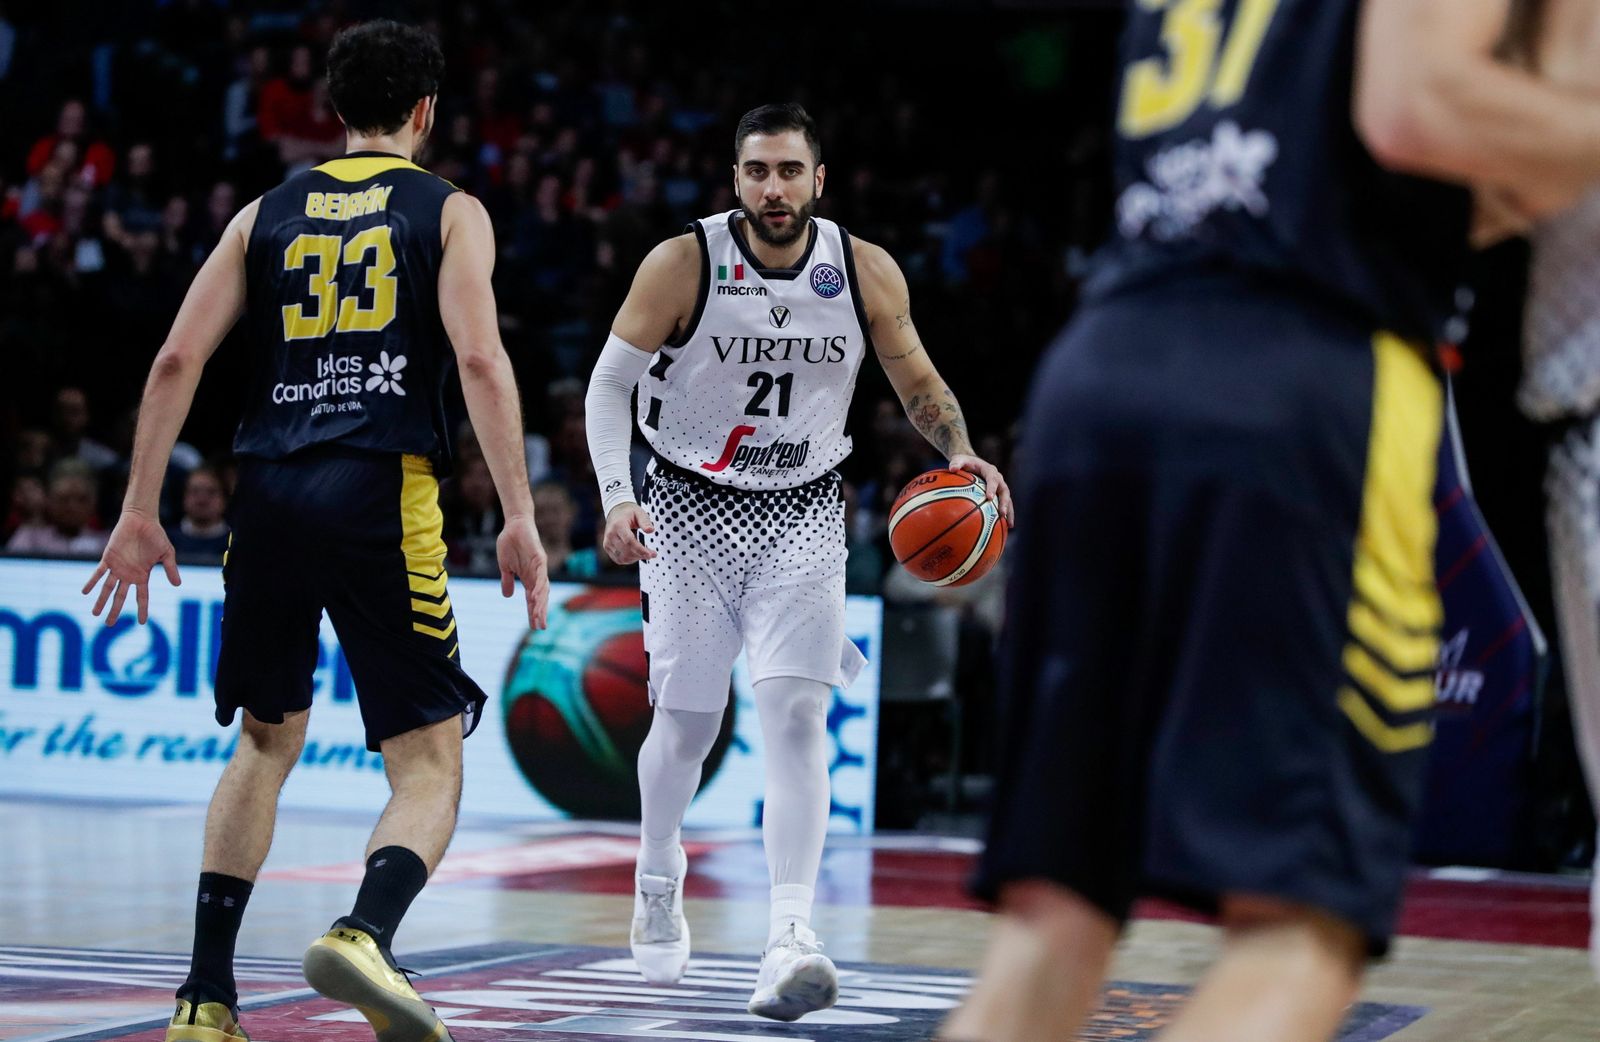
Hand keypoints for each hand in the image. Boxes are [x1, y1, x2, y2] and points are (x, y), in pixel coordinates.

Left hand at [82, 509, 181, 625]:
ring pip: (107, 588)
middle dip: (114, 610)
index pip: (142, 596)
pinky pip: (98, 572)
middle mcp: (128, 574)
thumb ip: (170, 569)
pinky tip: (85, 592)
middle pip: (120, 596)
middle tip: (109, 624)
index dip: (142, 609)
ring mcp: (117, 567)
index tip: (142, 622)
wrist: (141, 519)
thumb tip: (177, 584)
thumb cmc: (156, 535)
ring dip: (101, 601)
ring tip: (95, 613)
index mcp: (142, 575)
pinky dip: (92, 582)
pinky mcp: (108, 558)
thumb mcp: (167, 553)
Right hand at [497, 514, 549, 629]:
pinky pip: (541, 574)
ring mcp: (539, 567)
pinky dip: (539, 585)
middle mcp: (536, 575)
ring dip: (540, 603)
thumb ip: (508, 580)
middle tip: (540, 627)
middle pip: (540, 597)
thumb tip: (508, 596)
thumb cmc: (510, 544)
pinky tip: (537, 595)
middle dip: (540, 612)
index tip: (534, 626)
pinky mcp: (539, 558)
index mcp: (528, 578)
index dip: (533, 612)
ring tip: (539, 616)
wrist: (514, 525)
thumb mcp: (506, 566)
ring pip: (542, 589)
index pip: (532, 599)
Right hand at [602, 502, 656, 564]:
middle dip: (641, 555)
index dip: (641, 550)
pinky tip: (636, 555)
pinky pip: (619, 559)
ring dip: (636, 558)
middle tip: (653, 554)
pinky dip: (629, 560)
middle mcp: (610, 535)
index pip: (629, 541)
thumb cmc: (629, 513)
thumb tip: (651, 530)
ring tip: (645, 553)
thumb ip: (645, 521)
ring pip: (623, 558)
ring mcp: (607, 542)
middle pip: (626, 551)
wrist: (616, 512)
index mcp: (618, 525)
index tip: (652, 554)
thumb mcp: (639, 513)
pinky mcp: (607, 548)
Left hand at [947, 453, 1014, 526]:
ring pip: (1007, 500)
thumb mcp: (959, 459)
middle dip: (1004, 502)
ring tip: (1009, 524)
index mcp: (990, 470)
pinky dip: (1006, 516)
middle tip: (1002, 513)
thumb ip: (956, 462)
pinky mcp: (999, 495)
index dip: (992, 488)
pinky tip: (1005, 528)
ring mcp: (1000, 487)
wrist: (972, 463)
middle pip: (1004, 491)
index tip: (989, 497)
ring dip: (1009, 511)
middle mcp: (998, 479)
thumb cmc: (964, 462)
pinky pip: (1004, 505)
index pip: (993, 478)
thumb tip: (952, 468)